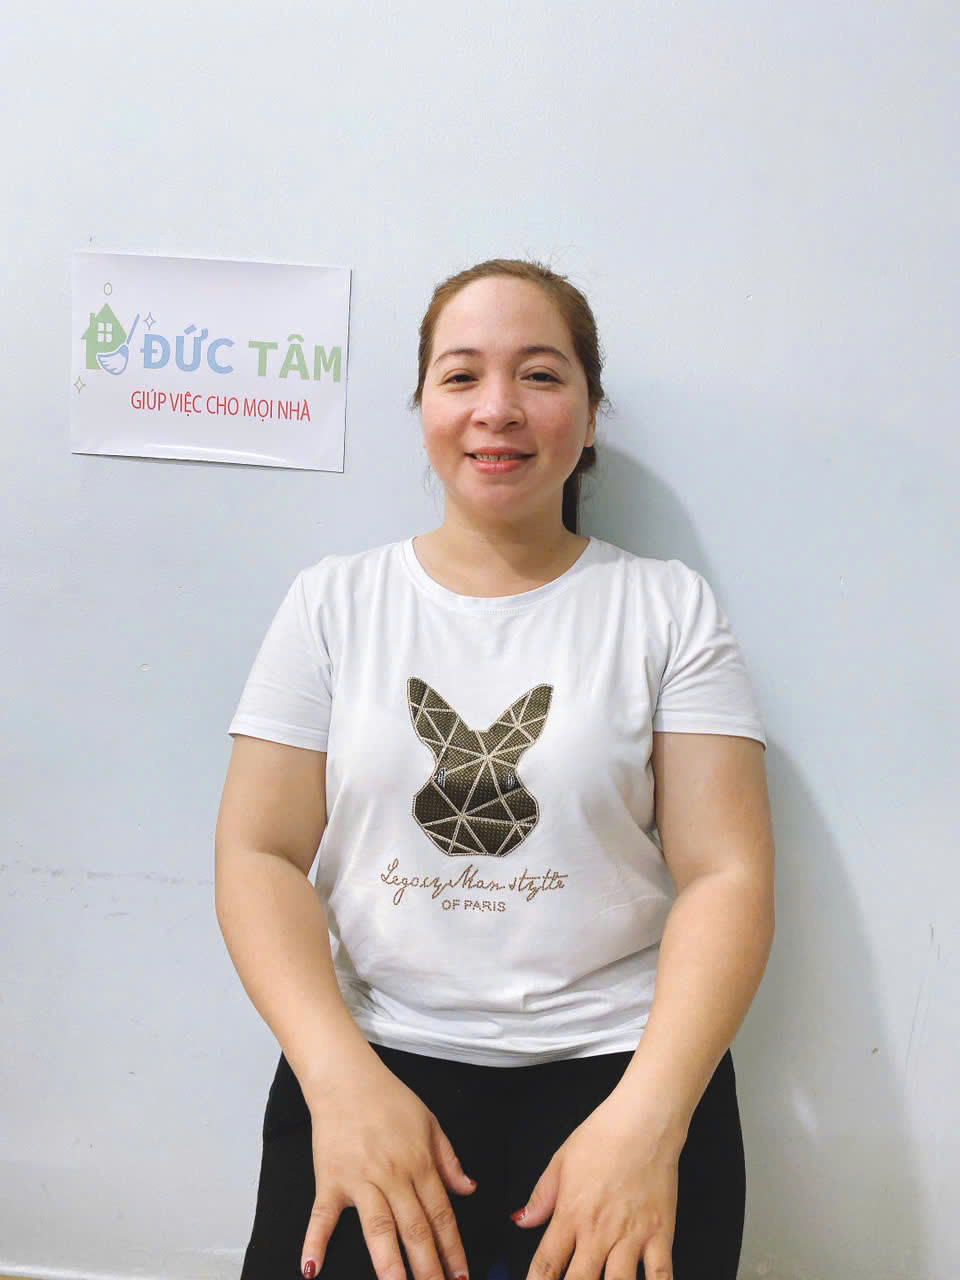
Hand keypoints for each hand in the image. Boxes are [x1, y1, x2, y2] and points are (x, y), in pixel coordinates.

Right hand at [300, 1058, 476, 1279]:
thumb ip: (449, 1160)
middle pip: (414, 1229)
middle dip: (428, 1268)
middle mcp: (393, 1176)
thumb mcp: (430, 1122)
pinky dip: (315, 1242)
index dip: (453, 1248)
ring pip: (378, 1229)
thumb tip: (469, 1190)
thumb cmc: (389, 1099)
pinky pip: (322, 1216)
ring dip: (390, 1265)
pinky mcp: (329, 1180)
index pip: (441, 1215)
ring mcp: (360, 1180)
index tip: (462, 1275)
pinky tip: (313, 1269)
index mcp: (419, 1164)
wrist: (346, 1078)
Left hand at [509, 1091, 683, 1279]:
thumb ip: (541, 1196)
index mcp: (570, 1214)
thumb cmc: (604, 1135)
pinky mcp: (660, 1235)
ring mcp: (630, 1237)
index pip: (546, 1264)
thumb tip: (521, 1220)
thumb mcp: (560, 1160)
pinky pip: (661, 1276)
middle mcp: (598, 1232)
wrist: (643, 1121)